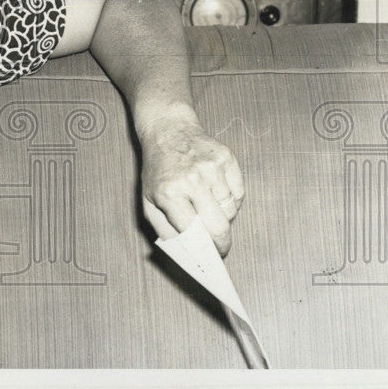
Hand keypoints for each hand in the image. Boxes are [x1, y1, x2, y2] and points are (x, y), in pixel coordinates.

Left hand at [139, 118, 244, 255]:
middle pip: (219, 226)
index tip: (212, 257)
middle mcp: (192, 180)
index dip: (206, 250)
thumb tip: (188, 254)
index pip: (194, 233)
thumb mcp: (148, 200)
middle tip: (220, 246)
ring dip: (224, 215)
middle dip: (222, 242)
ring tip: (209, 207)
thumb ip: (165, 230)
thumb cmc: (158, 170)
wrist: (168, 130)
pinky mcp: (227, 158)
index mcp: (170, 193)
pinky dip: (232, 199)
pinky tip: (217, 191)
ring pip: (231, 209)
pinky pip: (239, 192)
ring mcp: (212, 168)